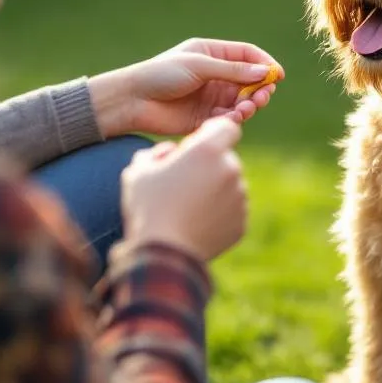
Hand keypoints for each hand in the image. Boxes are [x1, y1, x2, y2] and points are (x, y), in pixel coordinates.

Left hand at [87, 38, 284, 137]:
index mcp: (211, 54)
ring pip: (241, 100)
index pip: (247, 55)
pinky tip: (234, 118)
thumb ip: (233, 70)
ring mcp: (210, 96)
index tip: (277, 75)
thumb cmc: (161, 75)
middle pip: (249, 80)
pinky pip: (228, 117)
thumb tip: (265, 72)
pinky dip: (235, 118)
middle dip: (260, 88)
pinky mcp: (205, 117)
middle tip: (264, 96)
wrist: (132, 101)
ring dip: (249, 105)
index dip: (264, 64)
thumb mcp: (199, 66)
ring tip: (246, 109)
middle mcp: (214, 74)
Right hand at [120, 116, 246, 261]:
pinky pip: (231, 210)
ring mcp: (239, 198)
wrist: (162, 254)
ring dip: (214, 190)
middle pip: (226, 159)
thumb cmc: (148, 207)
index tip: (197, 146)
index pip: (227, 128)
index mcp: (208, 151)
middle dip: (209, 166)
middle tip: (183, 184)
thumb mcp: (139, 170)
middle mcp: (231, 170)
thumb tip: (172, 152)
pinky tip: (195, 223)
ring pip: (230, 185)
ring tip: (187, 208)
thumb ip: (157, 152)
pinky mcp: (241, 222)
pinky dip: (218, 213)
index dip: (213, 134)